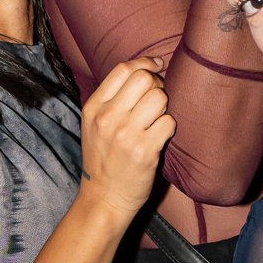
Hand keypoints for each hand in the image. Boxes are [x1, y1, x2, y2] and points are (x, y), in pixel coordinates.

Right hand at [78, 56, 174, 225]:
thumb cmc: (103, 159)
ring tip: (156, 120)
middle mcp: (107, 118)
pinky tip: (160, 137)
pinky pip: (169, 123)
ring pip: (160, 98)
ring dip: (164, 107)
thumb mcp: (94, 124)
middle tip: (158, 97)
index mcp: (93, 108)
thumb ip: (112, 98)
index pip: (123, 70)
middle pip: (144, 79)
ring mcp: (126, 135)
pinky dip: (169, 127)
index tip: (156, 67)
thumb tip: (145, 69)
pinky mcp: (145, 151)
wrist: (104, 199)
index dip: (144, 63)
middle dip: (157, 84)